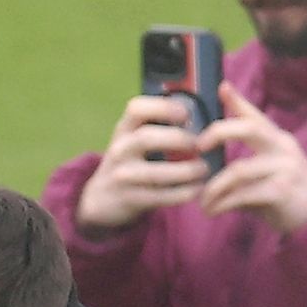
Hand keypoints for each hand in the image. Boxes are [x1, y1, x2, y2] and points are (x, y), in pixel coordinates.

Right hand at [71, 91, 217, 238]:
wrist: (103, 198)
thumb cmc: (131, 161)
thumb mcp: (134, 139)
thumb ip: (158, 127)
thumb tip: (200, 116)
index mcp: (124, 129)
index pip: (136, 109)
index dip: (162, 107)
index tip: (186, 114)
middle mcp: (119, 150)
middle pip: (146, 138)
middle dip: (178, 139)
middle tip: (200, 144)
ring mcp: (122, 176)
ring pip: (156, 173)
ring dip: (186, 171)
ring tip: (204, 169)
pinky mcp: (130, 199)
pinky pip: (160, 196)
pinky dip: (183, 193)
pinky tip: (197, 188)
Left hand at [193, 83, 306, 234]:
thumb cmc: (285, 192)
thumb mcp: (266, 171)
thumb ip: (242, 165)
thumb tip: (206, 167)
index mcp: (277, 139)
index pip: (256, 116)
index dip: (238, 101)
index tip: (222, 87)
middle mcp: (283, 148)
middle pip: (250, 128)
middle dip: (219, 132)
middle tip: (198, 146)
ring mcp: (284, 168)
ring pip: (239, 170)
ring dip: (214, 187)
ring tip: (203, 200)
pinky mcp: (282, 191)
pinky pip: (244, 194)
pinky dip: (223, 203)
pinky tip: (213, 210)